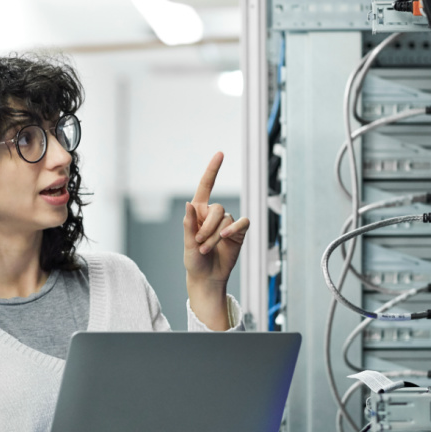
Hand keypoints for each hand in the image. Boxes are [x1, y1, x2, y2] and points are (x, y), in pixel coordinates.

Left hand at [183, 153, 249, 286]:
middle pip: (217, 208)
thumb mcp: (187, 244)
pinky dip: (234, 229)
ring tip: (206, 250)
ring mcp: (226, 224)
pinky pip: (242, 223)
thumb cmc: (194, 261)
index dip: (213, 170)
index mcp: (198, 211)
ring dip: (215, 236)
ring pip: (226, 219)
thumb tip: (188, 204)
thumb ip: (188, 224)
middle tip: (200, 244)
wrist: (207, 278)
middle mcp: (213, 215)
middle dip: (208, 228)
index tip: (221, 153)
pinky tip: (226, 238)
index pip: (206, 186)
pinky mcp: (238, 233)